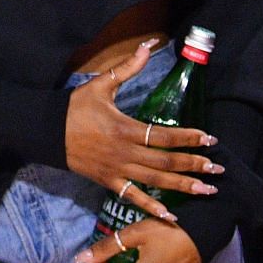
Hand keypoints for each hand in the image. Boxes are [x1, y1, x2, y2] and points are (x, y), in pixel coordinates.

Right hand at [63, 38, 221, 222]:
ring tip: (206, 191)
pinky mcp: (107, 181)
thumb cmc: (74, 107)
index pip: (165, 135)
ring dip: (182, 187)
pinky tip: (171, 216)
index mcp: (125, 128)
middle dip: (194, 165)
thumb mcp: (100, 84)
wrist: (45, 131)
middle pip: (166, 161)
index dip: (189, 137)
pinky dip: (151, 207)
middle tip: (217, 170)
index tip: (210, 139)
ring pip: (155, 181)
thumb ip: (128, 68)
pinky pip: (132, 197)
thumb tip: (149, 46)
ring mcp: (116, 170)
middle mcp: (125, 152)